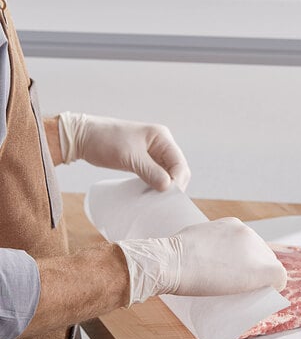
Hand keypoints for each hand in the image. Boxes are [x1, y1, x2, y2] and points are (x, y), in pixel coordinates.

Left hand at [58, 112, 190, 191]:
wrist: (82, 136)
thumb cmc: (105, 140)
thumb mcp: (129, 157)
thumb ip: (150, 171)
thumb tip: (167, 187)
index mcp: (162, 138)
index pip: (179, 163)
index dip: (177, 181)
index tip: (167, 196)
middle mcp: (161, 144)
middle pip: (177, 169)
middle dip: (172, 185)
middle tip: (163, 201)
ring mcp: (153, 153)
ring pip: (168, 174)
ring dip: (164, 186)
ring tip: (156, 199)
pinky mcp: (144, 160)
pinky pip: (156, 175)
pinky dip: (155, 184)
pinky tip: (150, 193)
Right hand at [117, 218, 286, 303]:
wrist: (172, 262)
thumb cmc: (171, 257)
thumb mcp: (193, 241)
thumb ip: (206, 247)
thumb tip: (204, 260)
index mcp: (233, 225)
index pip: (248, 246)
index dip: (245, 261)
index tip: (236, 274)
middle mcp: (248, 233)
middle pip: (262, 255)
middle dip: (253, 270)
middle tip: (240, 287)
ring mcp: (255, 250)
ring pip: (270, 266)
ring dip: (262, 280)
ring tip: (249, 293)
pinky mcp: (261, 268)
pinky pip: (279, 277)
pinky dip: (275, 287)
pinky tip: (266, 295)